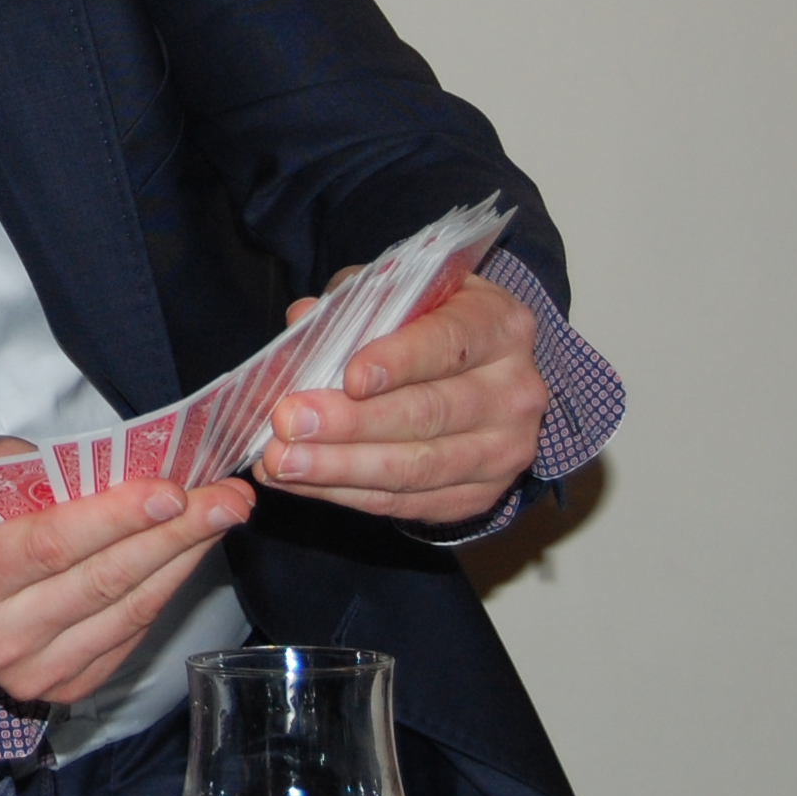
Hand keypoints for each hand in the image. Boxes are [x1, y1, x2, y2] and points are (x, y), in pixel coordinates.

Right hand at [0, 441, 252, 719]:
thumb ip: (30, 467)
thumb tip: (114, 463)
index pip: (52, 544)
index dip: (116, 518)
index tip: (174, 490)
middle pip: (103, 581)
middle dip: (176, 534)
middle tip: (229, 497)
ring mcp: (28, 671)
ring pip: (125, 612)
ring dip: (183, 561)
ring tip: (222, 516)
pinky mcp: (59, 688)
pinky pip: (126, 637)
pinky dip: (162, 592)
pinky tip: (187, 554)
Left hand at [254, 271, 546, 524]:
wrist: (482, 374)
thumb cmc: (430, 323)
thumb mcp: (404, 293)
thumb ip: (355, 301)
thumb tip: (303, 318)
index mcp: (499, 325)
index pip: (448, 343)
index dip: (399, 361)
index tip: (350, 377)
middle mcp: (514, 391)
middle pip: (429, 413)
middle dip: (352, 423)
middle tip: (288, 422)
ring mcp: (503, 450)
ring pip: (417, 468)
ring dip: (340, 468)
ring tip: (282, 461)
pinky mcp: (481, 495)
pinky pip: (408, 502)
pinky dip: (348, 494)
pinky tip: (301, 481)